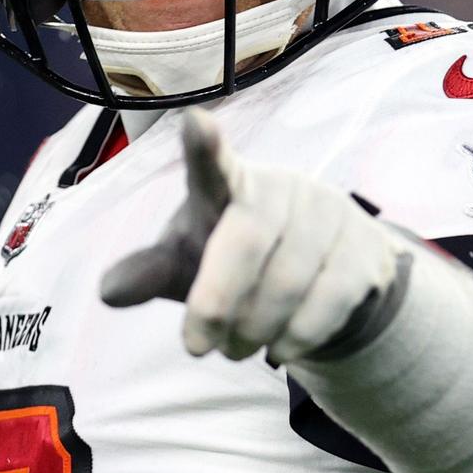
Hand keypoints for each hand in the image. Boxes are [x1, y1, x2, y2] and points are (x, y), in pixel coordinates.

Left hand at [100, 108, 399, 362]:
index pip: (213, 164)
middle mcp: (284, 187)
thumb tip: (107, 291)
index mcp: (229, 184)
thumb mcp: (189, 263)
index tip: (195, 123)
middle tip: (197, 348)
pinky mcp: (365, 249)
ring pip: (288, 282)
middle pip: (245, 241)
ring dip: (255, 330)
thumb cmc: (235, 259)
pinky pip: (329, 303)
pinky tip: (281, 348)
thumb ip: (151, 272)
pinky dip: (297, 338)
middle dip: (217, 303)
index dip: (204, 147)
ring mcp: (331, 214)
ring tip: (238, 348)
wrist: (323, 273)